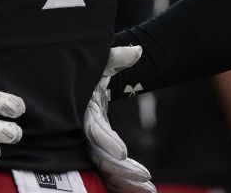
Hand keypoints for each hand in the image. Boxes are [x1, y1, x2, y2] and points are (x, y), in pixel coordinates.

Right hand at [84, 46, 155, 192]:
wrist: (80, 87)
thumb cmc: (91, 76)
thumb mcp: (102, 65)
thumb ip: (117, 59)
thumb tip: (137, 51)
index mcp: (84, 112)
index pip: (93, 130)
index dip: (106, 141)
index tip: (123, 151)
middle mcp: (84, 133)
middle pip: (99, 157)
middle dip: (122, 170)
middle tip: (145, 178)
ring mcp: (89, 147)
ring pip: (104, 171)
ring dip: (125, 183)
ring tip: (149, 191)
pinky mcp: (97, 155)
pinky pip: (108, 175)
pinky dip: (123, 185)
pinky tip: (144, 191)